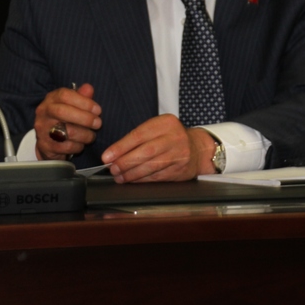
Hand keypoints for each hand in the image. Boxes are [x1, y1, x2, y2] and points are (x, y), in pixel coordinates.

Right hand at [34, 83, 100, 160]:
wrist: (48, 141)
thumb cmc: (64, 119)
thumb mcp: (72, 105)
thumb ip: (81, 96)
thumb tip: (89, 88)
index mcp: (51, 99)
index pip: (64, 95)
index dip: (84, 102)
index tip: (98, 110)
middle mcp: (44, 112)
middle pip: (63, 112)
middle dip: (85, 118)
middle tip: (98, 123)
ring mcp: (42, 129)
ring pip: (67, 131)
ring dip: (85, 134)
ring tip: (92, 135)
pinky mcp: (45, 145)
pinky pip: (66, 147)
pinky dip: (78, 146)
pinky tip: (81, 144)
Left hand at [100, 115, 215, 182]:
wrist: (198, 148)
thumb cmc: (170, 137)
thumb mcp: (157, 128)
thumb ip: (138, 137)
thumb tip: (114, 153)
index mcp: (166, 123)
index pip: (139, 135)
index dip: (121, 147)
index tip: (107, 156)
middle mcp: (175, 137)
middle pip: (146, 151)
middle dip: (126, 162)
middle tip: (112, 169)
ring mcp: (180, 154)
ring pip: (152, 166)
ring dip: (132, 174)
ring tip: (120, 177)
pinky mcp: (181, 169)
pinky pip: (158, 176)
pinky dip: (143, 180)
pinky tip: (133, 181)